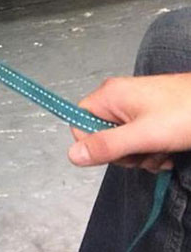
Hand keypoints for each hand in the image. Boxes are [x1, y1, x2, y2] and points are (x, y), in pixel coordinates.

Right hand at [68, 73, 190, 170]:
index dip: (95, 144)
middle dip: (124, 153)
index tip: (120, 151)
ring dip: (141, 156)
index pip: (79, 123)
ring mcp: (135, 106)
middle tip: (146, 152)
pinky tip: (168, 152)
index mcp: (109, 96)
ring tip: (163, 152)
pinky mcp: (151, 115)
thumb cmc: (185, 115)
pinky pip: (138, 139)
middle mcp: (118, 98)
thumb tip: (72, 156)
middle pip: (102, 135)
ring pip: (122, 142)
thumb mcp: (143, 136)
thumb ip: (107, 146)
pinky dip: (151, 151)